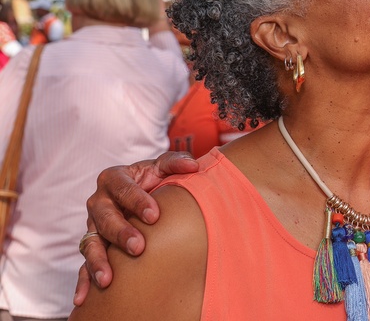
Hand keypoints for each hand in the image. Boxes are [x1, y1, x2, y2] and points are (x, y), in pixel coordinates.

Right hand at [73, 151, 198, 304]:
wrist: (142, 194)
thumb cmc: (153, 179)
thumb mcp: (162, 167)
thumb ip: (175, 162)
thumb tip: (193, 166)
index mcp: (114, 179)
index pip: (123, 188)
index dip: (137, 201)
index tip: (154, 215)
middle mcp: (99, 202)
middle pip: (105, 217)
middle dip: (120, 232)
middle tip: (138, 247)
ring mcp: (93, 226)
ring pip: (91, 243)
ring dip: (98, 261)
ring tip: (108, 279)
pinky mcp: (93, 246)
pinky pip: (84, 265)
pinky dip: (83, 281)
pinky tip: (84, 299)